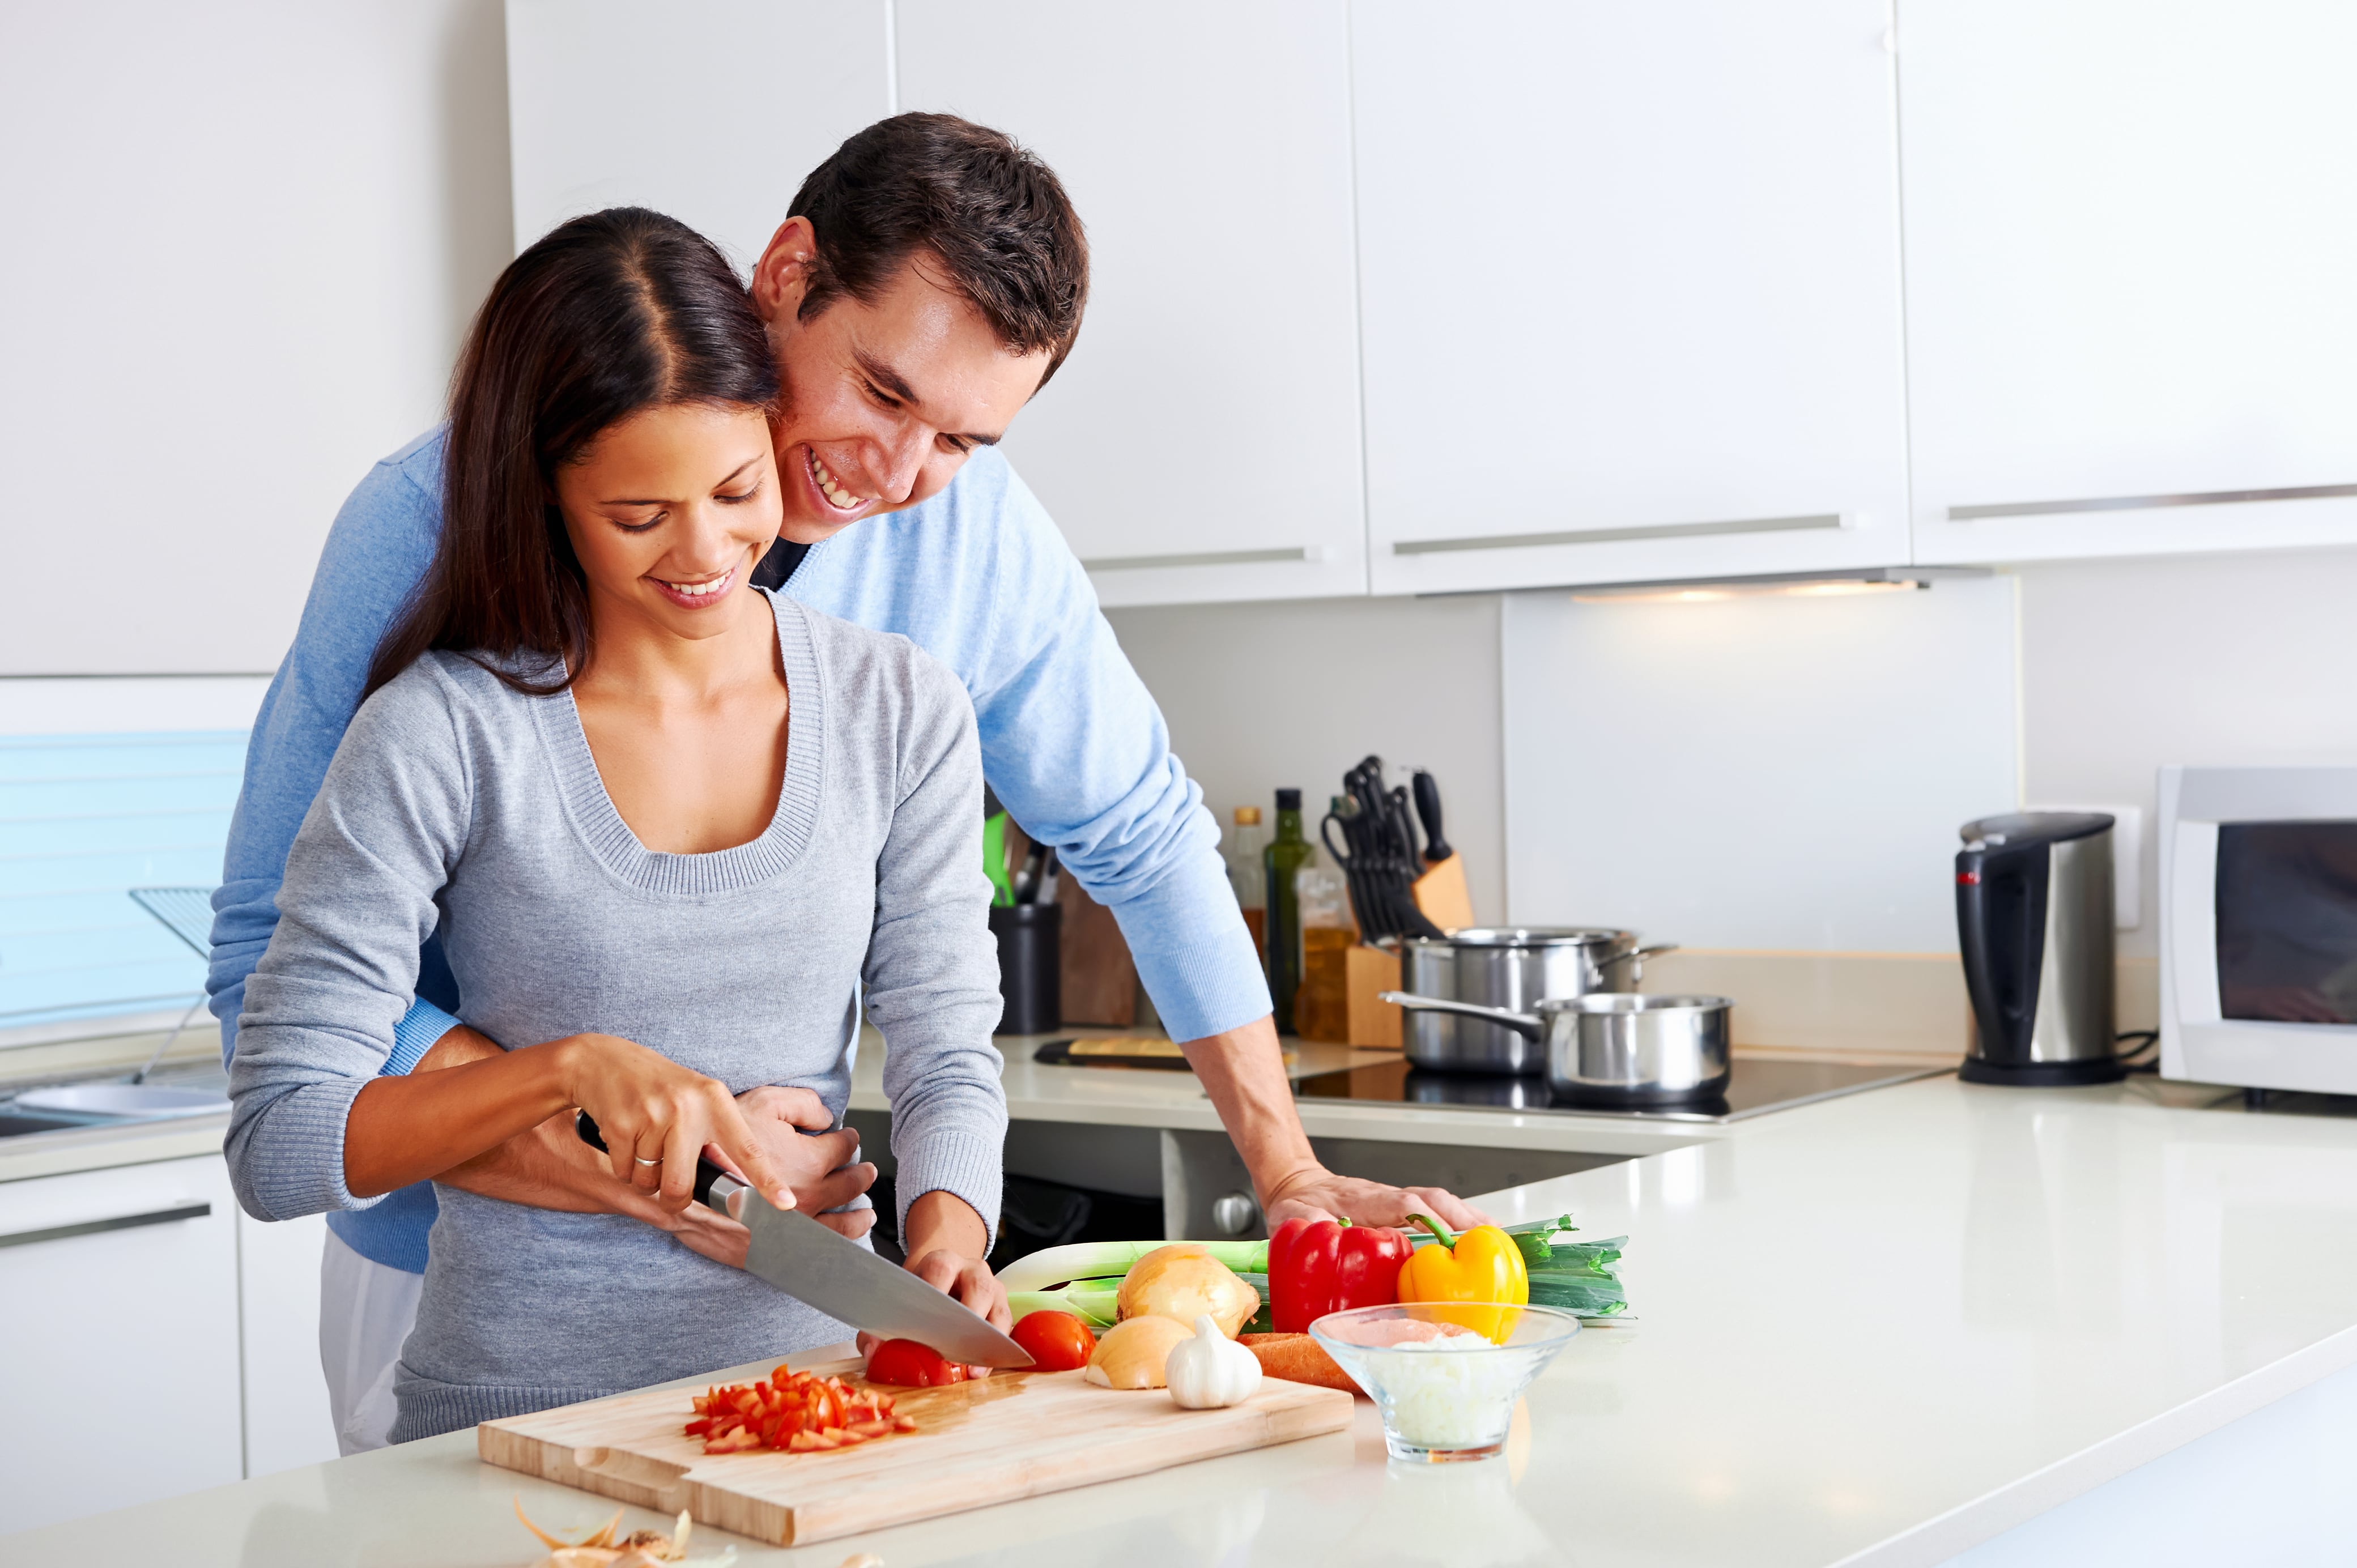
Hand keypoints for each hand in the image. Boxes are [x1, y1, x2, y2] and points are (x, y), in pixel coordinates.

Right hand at [552, 1032, 794, 1214]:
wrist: (602, 1061)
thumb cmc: (658, 1087)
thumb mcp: (695, 1099)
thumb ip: (713, 1136)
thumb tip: (728, 1186)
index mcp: (714, 1100)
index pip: (747, 1148)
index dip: (767, 1180)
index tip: (786, 1203)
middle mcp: (687, 1107)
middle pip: (682, 1185)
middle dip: (673, 1199)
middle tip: (670, 1193)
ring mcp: (653, 1114)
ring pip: (649, 1181)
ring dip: (643, 1176)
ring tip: (643, 1143)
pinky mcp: (621, 1124)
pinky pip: (624, 1171)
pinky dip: (622, 1165)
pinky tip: (624, 1136)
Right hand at [735, 1086, 875, 1240]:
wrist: (685, 1182)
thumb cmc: (720, 1141)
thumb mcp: (763, 1103)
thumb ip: (803, 1104)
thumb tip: (826, 1116)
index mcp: (809, 1160)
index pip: (843, 1148)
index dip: (848, 1139)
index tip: (848, 1138)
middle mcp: (809, 1195)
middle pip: (849, 1186)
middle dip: (862, 1176)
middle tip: (867, 1172)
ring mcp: (796, 1225)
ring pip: (841, 1225)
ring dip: (858, 1217)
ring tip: (865, 1213)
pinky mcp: (778, 1246)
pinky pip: (816, 1250)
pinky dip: (835, 1244)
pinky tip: (839, 1241)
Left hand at [855, 1188, 1006, 1377]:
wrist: (946, 1273)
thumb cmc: (920, 1293)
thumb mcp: (898, 1299)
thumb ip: (877, 1327)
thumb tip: (873, 1352)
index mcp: (942, 1261)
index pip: (940, 1271)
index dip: (934, 1296)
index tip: (926, 1324)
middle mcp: (972, 1269)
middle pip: (977, 1287)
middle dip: (966, 1319)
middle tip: (951, 1348)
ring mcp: (993, 1287)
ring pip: (997, 1308)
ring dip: (982, 1341)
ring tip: (966, 1368)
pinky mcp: (1003, 1307)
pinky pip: (1005, 1328)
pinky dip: (993, 1352)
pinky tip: (978, 1371)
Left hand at [1262, 1165, 1489, 1231]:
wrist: (1299, 1186)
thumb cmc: (1298, 1205)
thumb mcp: (1290, 1215)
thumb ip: (1305, 1222)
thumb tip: (1321, 1228)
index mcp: (1364, 1199)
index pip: (1403, 1203)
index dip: (1428, 1217)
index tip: (1449, 1237)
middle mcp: (1387, 1196)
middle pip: (1433, 1198)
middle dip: (1463, 1216)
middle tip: (1491, 1239)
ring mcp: (1397, 1201)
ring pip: (1440, 1202)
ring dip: (1470, 1218)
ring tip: (1499, 1240)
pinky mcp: (1403, 1210)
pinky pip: (1437, 1211)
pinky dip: (1462, 1221)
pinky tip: (1480, 1237)